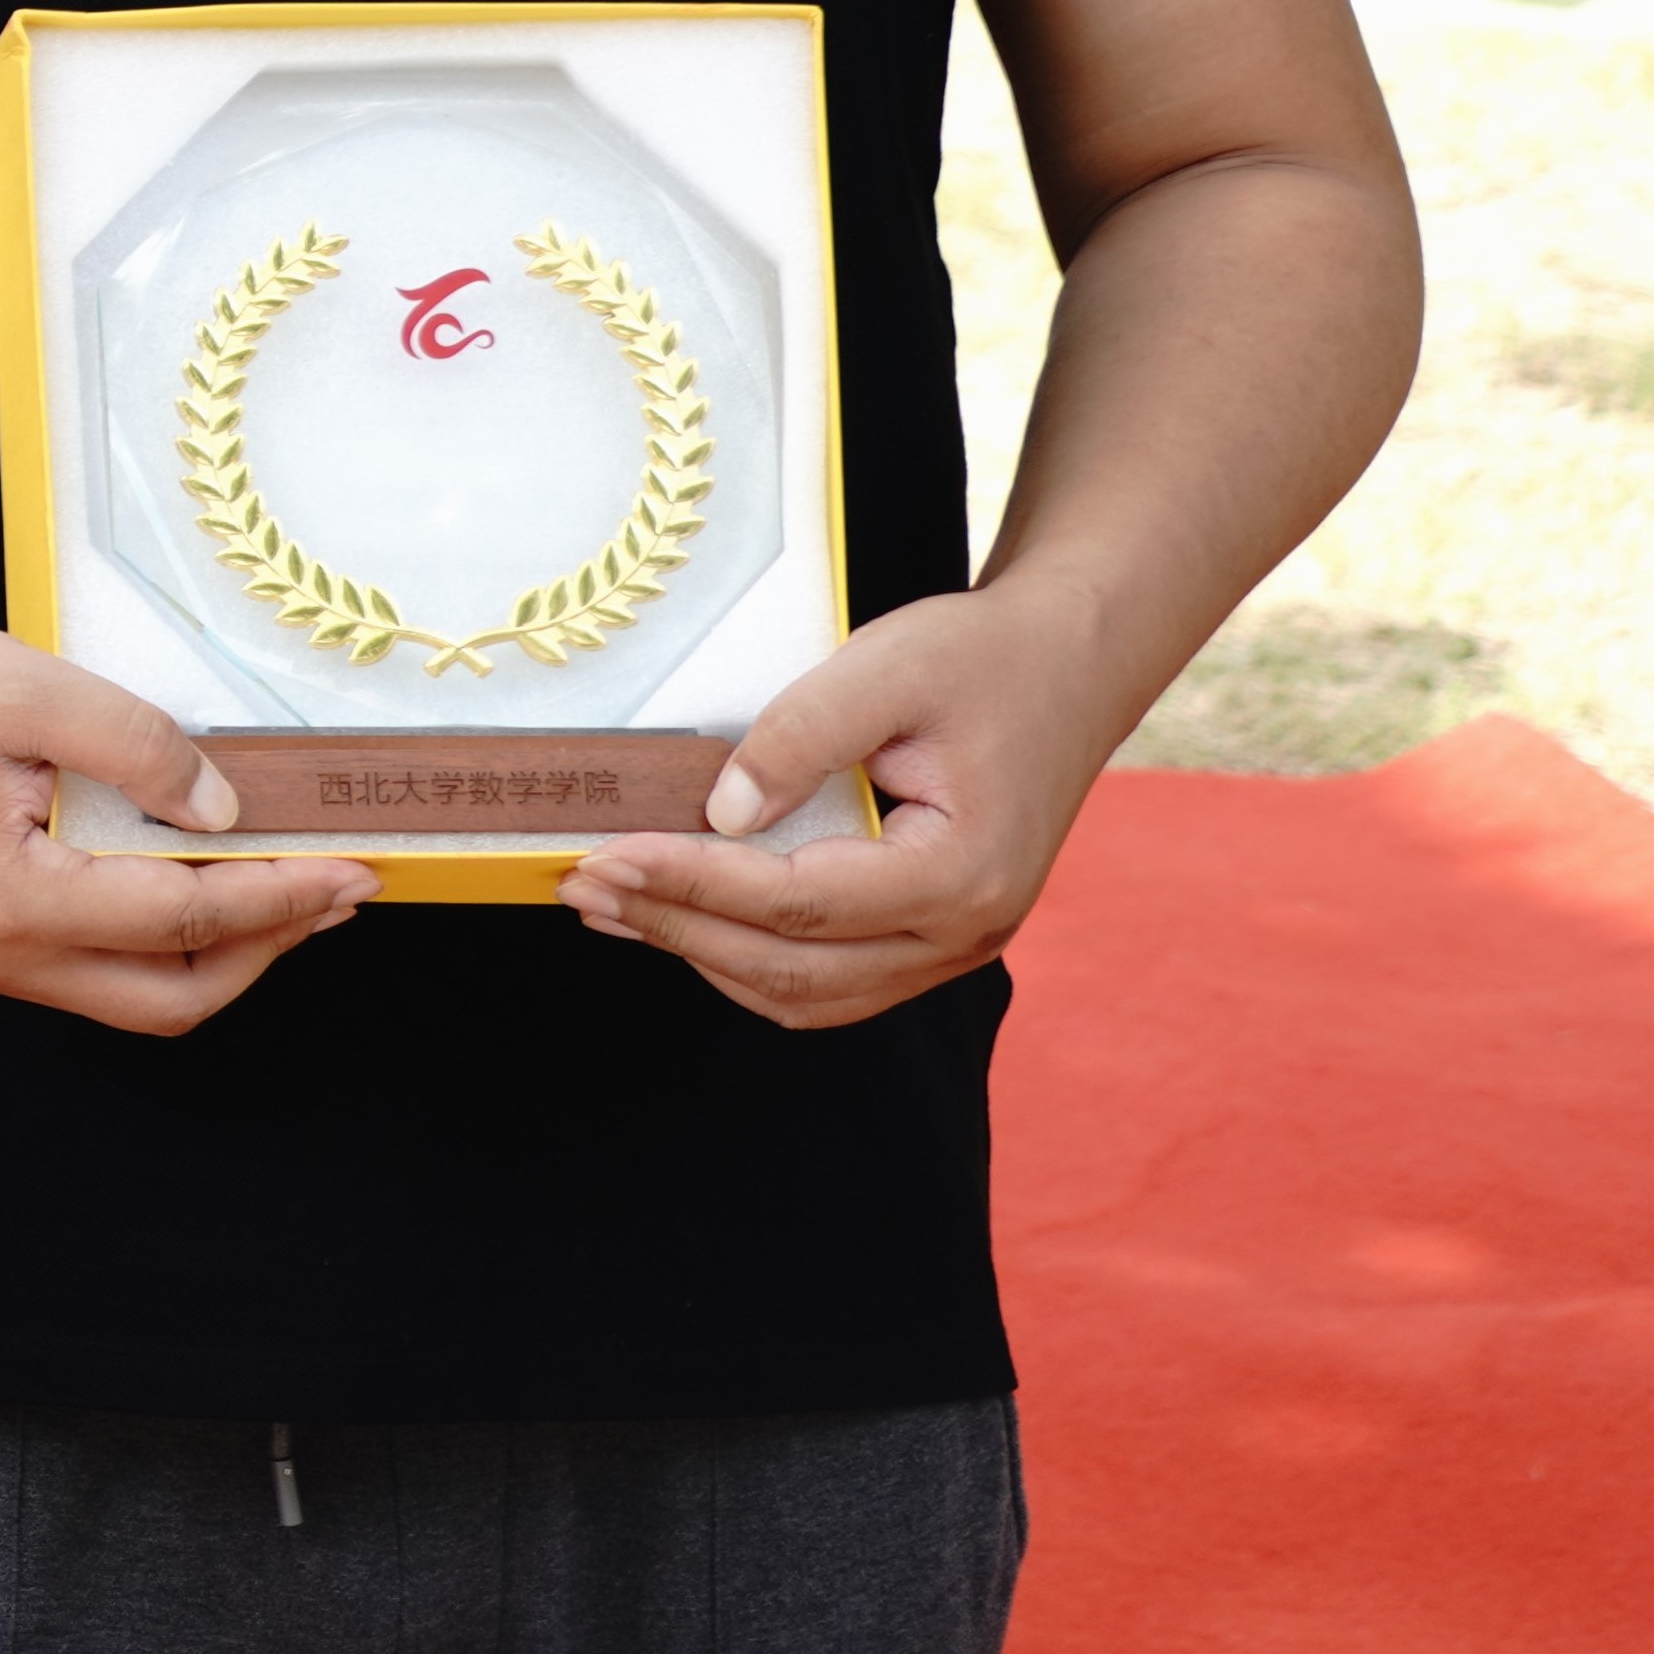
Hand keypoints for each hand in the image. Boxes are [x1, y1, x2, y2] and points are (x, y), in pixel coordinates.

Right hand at [0, 617, 371, 1035]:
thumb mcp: (28, 690)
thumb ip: (138, 747)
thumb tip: (224, 811)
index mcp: (15, 901)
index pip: (185, 920)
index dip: (283, 897)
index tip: (353, 868)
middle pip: (167, 999)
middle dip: (263, 952)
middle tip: (328, 894)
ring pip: (121, 996)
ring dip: (205, 954)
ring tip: (267, 893)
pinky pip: (75, 971)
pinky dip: (143, 941)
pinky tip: (168, 882)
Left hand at [561, 580, 1114, 1027]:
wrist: (1070, 664)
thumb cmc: (985, 659)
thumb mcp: (886, 668)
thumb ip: (799, 739)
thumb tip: (718, 814)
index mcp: (963, 873)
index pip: (797, 903)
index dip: (689, 883)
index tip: (604, 852)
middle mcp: (966, 932)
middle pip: (795, 969)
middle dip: (676, 928)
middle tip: (583, 884)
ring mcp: (955, 946)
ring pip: (809, 994)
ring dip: (703, 956)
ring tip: (613, 907)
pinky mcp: (934, 937)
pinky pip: (832, 982)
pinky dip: (750, 961)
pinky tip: (687, 919)